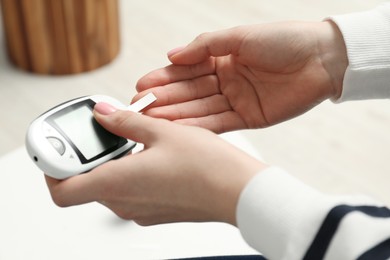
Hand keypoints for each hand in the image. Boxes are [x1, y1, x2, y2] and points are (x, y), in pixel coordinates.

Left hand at [45, 103, 265, 225]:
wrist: (238, 192)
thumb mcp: (161, 131)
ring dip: (111, 162)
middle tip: (102, 132)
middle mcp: (124, 203)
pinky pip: (130, 191)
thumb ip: (125, 121)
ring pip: (109, 186)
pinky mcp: (155, 210)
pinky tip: (151, 154)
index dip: (53, 167)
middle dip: (88, 156)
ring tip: (133, 139)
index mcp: (117, 184)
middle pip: (85, 184)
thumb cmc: (206, 166)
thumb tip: (102, 114)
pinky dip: (129, 172)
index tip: (59, 146)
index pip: (61, 189)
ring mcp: (140, 210)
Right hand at [134, 21, 347, 132]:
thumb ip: (204, 46)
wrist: (322, 58)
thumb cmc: (284, 40)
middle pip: (189, 92)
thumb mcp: (239, 35)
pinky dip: (200, 127)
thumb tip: (172, 56)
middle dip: (164, 99)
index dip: (163, 78)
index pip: (186, 71)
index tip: (141, 86)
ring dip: (177, 115)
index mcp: (222, 58)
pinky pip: (219, 124)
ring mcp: (236, 100)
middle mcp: (226, 80)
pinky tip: (180, 130)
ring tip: (153, 121)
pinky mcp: (248, 118)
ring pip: (200, 110)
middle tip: (140, 107)